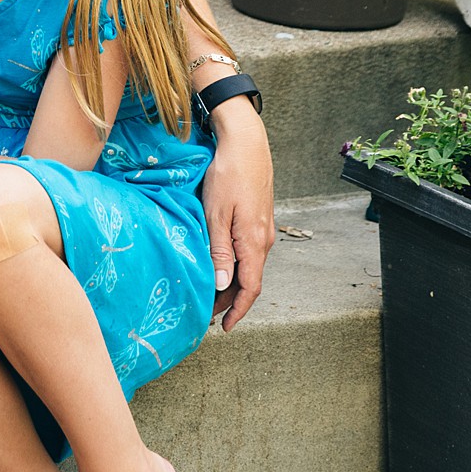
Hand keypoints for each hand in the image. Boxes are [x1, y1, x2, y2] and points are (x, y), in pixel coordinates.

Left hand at [202, 102, 274, 330]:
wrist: (246, 143)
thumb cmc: (228, 175)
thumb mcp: (216, 214)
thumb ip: (220, 251)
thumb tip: (223, 285)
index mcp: (254, 243)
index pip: (250, 289)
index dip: (238, 311)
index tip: (224, 327)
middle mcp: (263, 240)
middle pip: (249, 280)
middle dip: (230, 300)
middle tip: (207, 312)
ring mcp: (262, 229)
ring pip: (248, 265)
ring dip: (231, 281)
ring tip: (209, 291)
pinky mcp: (258, 218)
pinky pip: (248, 250)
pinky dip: (234, 263)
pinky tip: (219, 262)